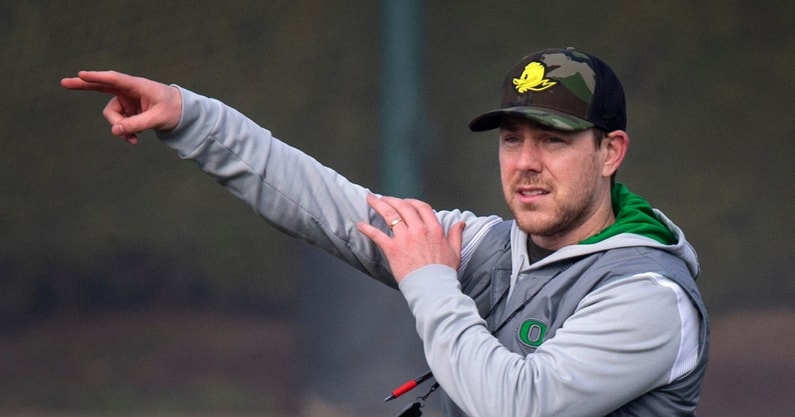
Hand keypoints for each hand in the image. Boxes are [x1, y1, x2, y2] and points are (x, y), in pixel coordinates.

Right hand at [61, 71, 182, 144]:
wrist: (183, 114)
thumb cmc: (174, 109)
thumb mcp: (158, 119)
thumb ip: (137, 124)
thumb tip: (115, 131)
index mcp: (138, 85)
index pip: (115, 79)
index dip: (98, 77)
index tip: (82, 74)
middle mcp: (129, 91)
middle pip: (102, 86)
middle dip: (84, 86)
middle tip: (63, 83)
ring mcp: (126, 101)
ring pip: (112, 115)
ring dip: (119, 127)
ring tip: (133, 139)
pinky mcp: (127, 111)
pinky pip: (118, 123)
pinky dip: (124, 132)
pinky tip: (134, 140)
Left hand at [357, 194, 465, 282]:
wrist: (433, 287)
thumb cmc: (444, 272)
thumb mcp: (455, 251)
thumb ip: (456, 235)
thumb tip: (461, 223)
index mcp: (434, 229)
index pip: (421, 207)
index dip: (411, 202)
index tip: (404, 202)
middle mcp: (419, 230)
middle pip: (403, 207)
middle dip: (392, 199)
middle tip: (383, 198)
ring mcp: (405, 238)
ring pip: (390, 215)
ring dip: (378, 205)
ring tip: (370, 200)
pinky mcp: (393, 249)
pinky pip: (378, 235)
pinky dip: (367, 228)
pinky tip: (360, 225)